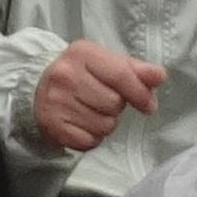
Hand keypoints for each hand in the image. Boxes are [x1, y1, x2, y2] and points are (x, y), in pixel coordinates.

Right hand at [29, 39, 166, 153]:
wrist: (36, 89)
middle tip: (102, 100)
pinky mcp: (52, 126)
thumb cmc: (79, 74)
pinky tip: (82, 124)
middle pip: (114, 104)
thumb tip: (159, 76)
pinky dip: (92, 137)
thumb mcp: (104, 63)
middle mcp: (65, 76)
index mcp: (82, 54)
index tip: (148, 105)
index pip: (121, 75)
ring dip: (105, 123)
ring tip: (91, 112)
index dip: (140, 93)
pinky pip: (90, 142)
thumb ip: (134, 70)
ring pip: (104, 126)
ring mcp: (56, 102)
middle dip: (116, 107)